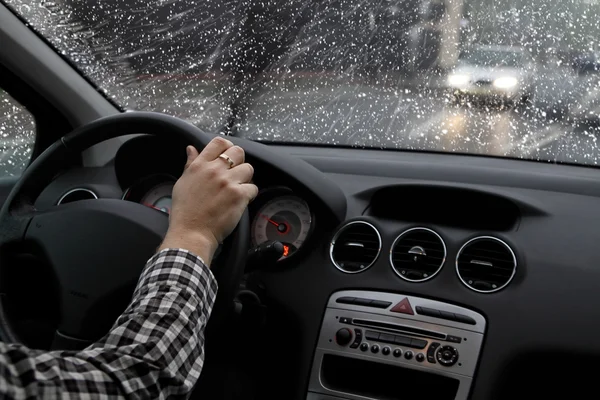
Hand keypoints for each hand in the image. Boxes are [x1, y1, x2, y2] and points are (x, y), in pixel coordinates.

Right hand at [159, 137, 257, 265]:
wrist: (191, 233)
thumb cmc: (185, 212)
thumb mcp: (183, 183)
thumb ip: (190, 164)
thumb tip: (191, 149)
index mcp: (200, 165)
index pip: (219, 142)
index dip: (227, 147)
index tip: (228, 156)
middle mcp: (214, 170)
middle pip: (238, 151)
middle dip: (239, 161)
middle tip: (235, 173)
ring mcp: (228, 182)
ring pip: (249, 168)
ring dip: (246, 178)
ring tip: (238, 188)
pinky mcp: (239, 195)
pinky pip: (253, 187)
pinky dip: (249, 194)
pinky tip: (240, 201)